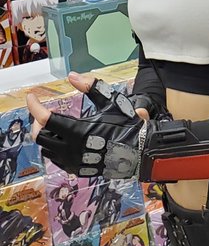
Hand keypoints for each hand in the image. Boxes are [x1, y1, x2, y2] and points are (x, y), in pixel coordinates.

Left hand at [28, 73, 146, 179]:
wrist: (139, 151)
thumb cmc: (127, 125)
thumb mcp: (111, 101)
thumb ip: (91, 86)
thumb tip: (73, 76)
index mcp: (77, 131)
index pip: (45, 118)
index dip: (34, 105)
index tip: (31, 97)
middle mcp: (71, 149)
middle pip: (39, 136)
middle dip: (38, 122)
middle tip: (44, 113)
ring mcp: (72, 161)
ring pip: (45, 148)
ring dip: (46, 135)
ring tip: (55, 125)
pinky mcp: (76, 168)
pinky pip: (55, 159)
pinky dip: (53, 147)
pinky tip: (62, 139)